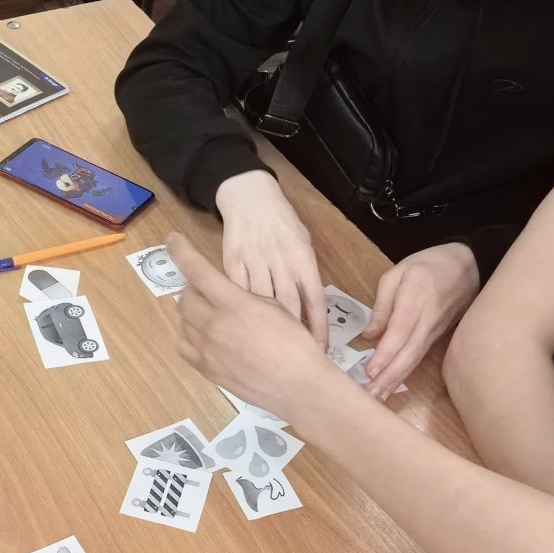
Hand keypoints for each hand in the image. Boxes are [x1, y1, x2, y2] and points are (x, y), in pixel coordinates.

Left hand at [170, 232, 330, 417]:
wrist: (300, 387)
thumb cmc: (296, 344)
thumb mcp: (275, 308)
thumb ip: (246, 298)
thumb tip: (229, 297)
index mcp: (233, 303)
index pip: (197, 270)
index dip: (181, 251)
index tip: (172, 239)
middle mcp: (213, 324)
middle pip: (186, 297)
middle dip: (195, 289)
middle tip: (211, 292)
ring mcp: (206, 349)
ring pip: (183, 321)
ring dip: (194, 313)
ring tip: (213, 316)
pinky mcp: (207, 370)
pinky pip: (184, 347)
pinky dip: (190, 337)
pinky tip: (205, 339)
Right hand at [214, 171, 327, 347]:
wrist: (249, 196)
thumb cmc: (281, 222)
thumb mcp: (302, 242)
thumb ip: (306, 274)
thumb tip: (311, 308)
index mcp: (303, 258)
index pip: (315, 300)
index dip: (318, 327)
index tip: (320, 348)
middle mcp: (280, 262)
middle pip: (289, 306)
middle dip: (294, 334)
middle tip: (297, 356)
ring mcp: (255, 263)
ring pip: (262, 303)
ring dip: (267, 326)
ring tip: (271, 348)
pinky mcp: (233, 263)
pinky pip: (238, 293)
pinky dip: (242, 311)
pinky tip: (244, 327)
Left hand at [360, 244, 479, 397]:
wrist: (469, 266)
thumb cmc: (428, 265)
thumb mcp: (398, 272)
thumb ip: (383, 303)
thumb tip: (370, 334)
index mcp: (416, 298)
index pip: (401, 330)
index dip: (387, 352)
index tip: (371, 371)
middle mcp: (428, 319)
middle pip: (409, 352)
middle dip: (389, 376)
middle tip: (369, 396)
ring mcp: (435, 331)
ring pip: (414, 359)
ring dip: (396, 380)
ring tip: (377, 398)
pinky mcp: (437, 337)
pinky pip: (419, 357)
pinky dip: (405, 373)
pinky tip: (392, 385)